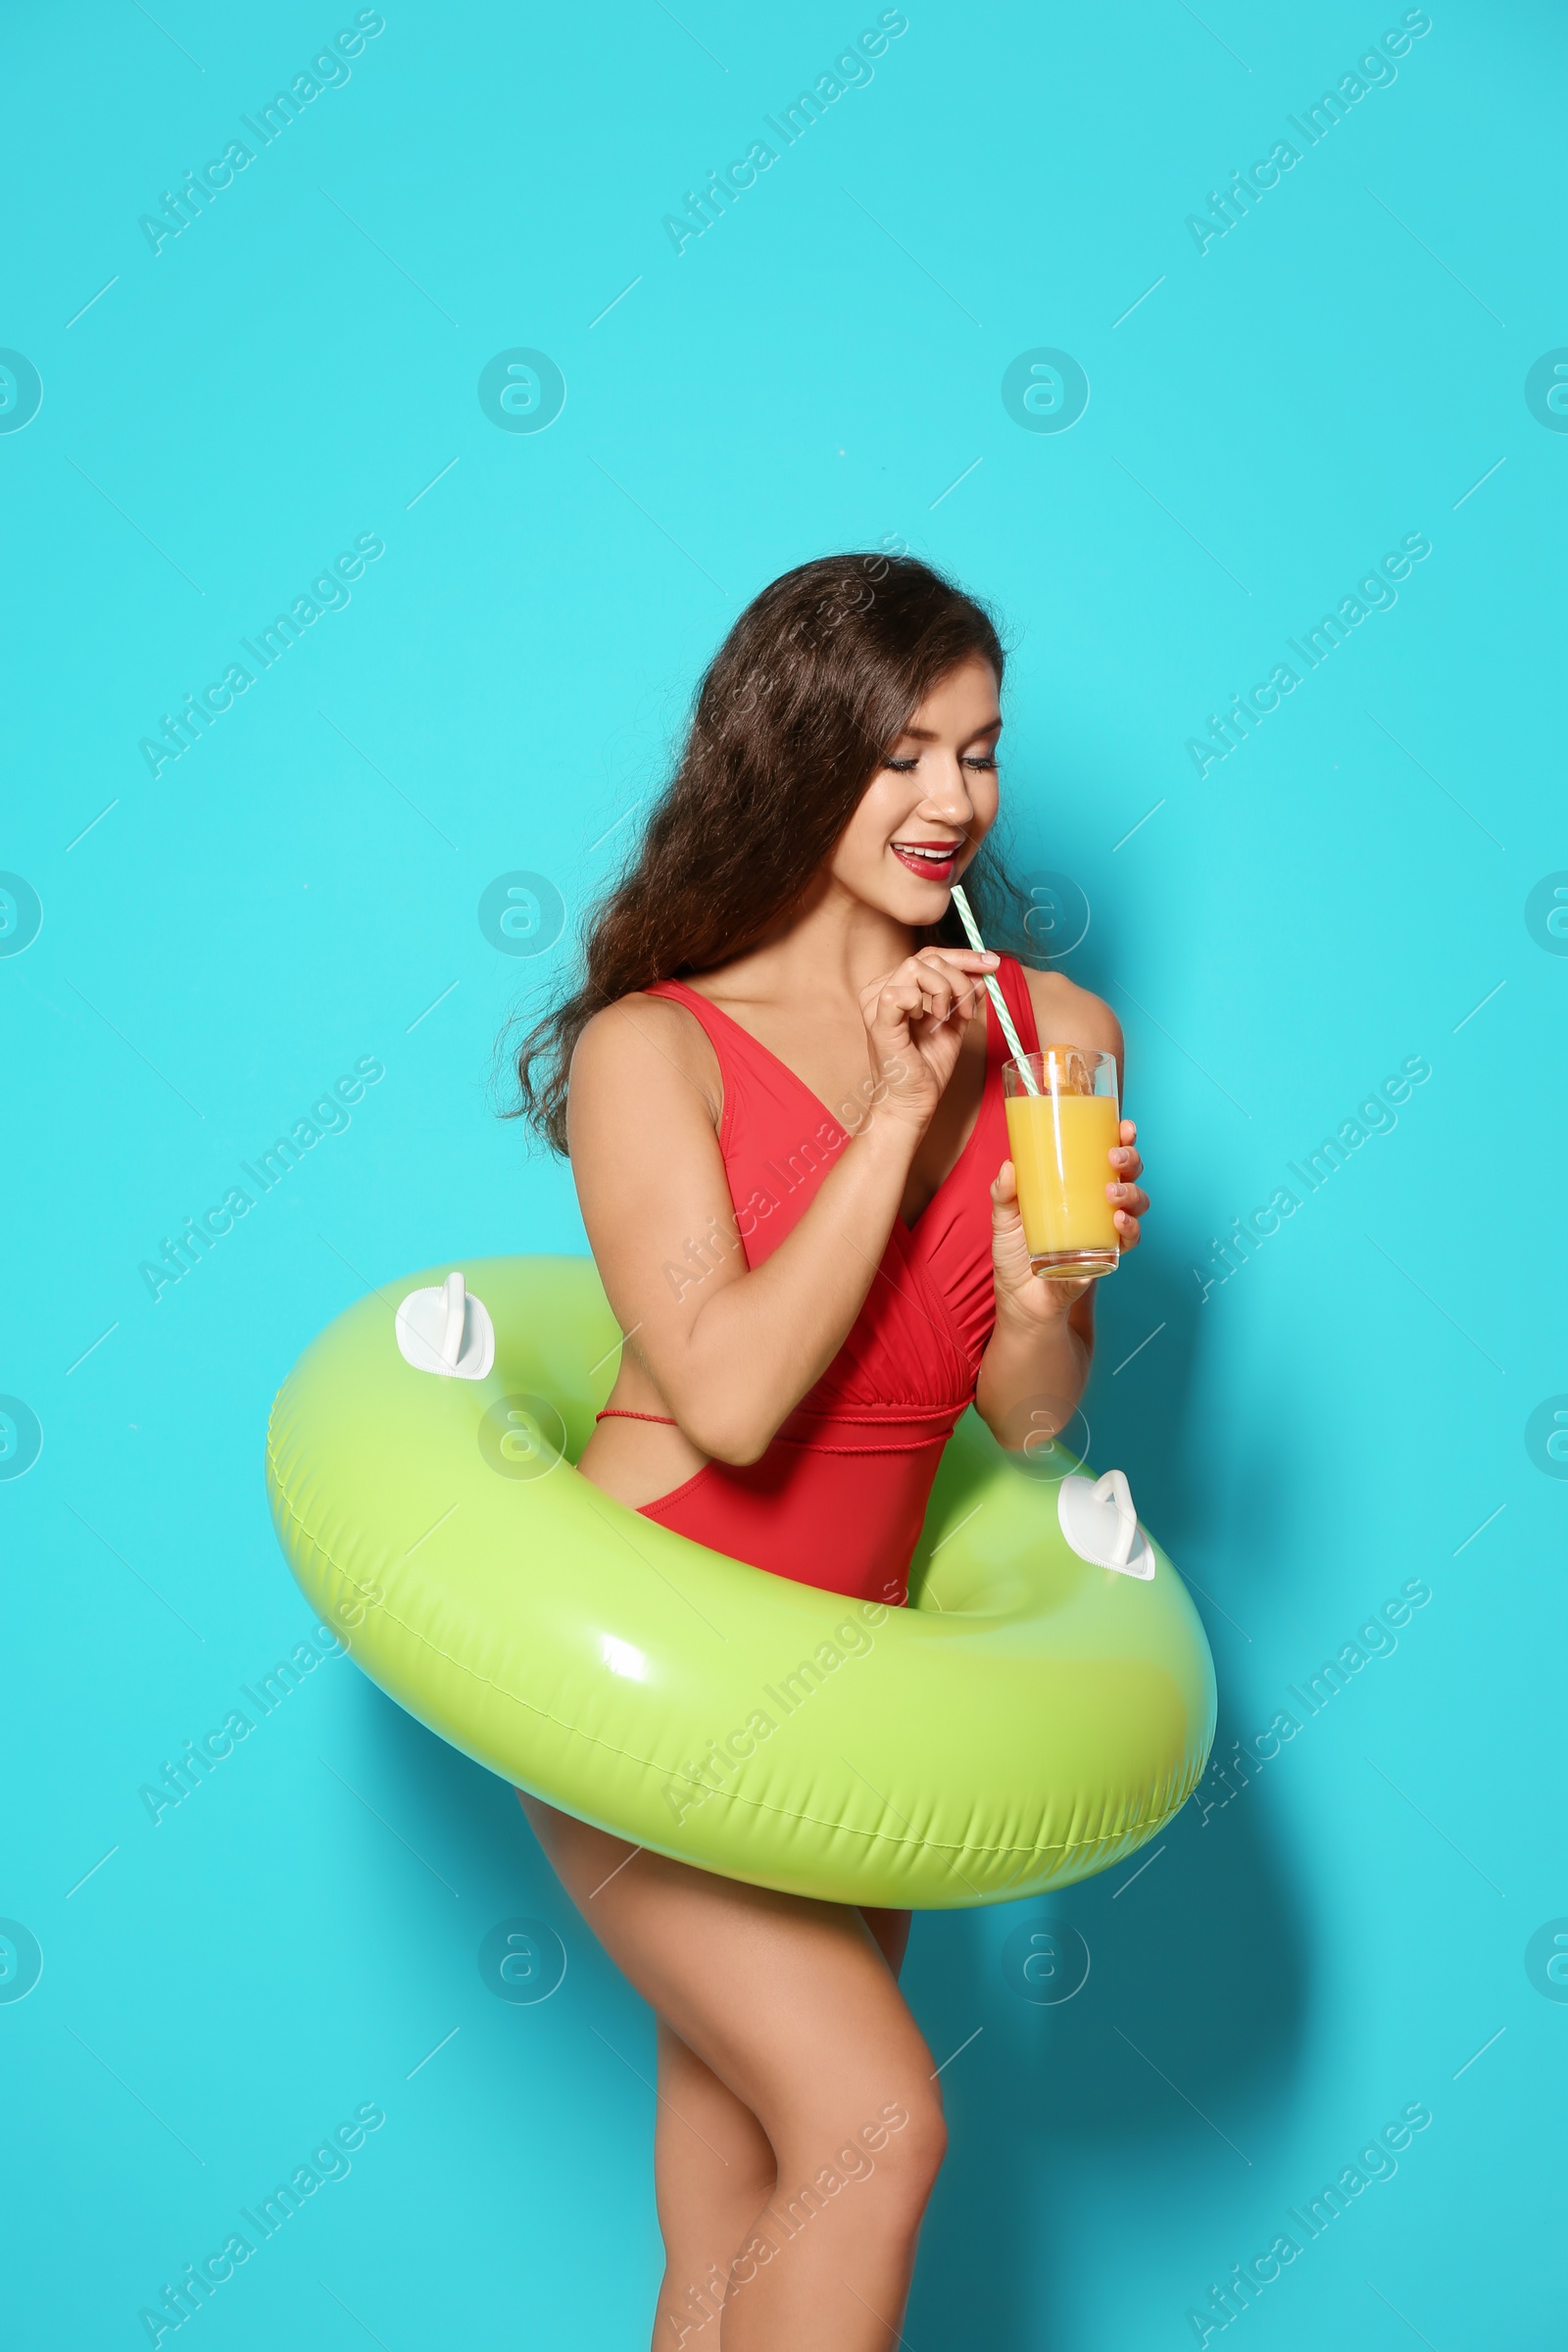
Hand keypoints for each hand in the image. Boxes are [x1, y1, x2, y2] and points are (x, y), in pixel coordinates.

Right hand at [856, 948, 997, 1134]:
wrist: (913, 1102)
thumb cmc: (927, 1067)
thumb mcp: (954, 1023)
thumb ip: (965, 997)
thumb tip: (982, 973)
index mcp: (896, 987)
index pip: (930, 956)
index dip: (964, 957)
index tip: (992, 964)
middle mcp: (881, 989)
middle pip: (927, 957)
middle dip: (961, 976)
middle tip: (971, 1007)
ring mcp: (876, 1003)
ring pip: (917, 967)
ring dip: (945, 990)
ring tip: (948, 1018)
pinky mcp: (878, 1021)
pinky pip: (903, 991)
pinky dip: (925, 1002)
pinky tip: (928, 1021)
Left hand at [989, 1120, 1149, 1324]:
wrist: (1021, 1301)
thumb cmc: (1015, 1255)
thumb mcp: (1004, 1220)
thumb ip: (1004, 1194)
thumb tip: (1009, 1166)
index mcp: (1078, 1187)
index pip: (1105, 1155)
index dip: (1121, 1139)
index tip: (1124, 1125)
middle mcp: (1098, 1205)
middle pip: (1129, 1174)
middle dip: (1131, 1160)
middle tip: (1116, 1157)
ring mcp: (1105, 1230)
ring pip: (1136, 1203)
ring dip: (1132, 1193)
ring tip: (1114, 1192)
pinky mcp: (1107, 1257)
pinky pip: (1128, 1240)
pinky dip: (1129, 1229)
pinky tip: (1118, 1222)